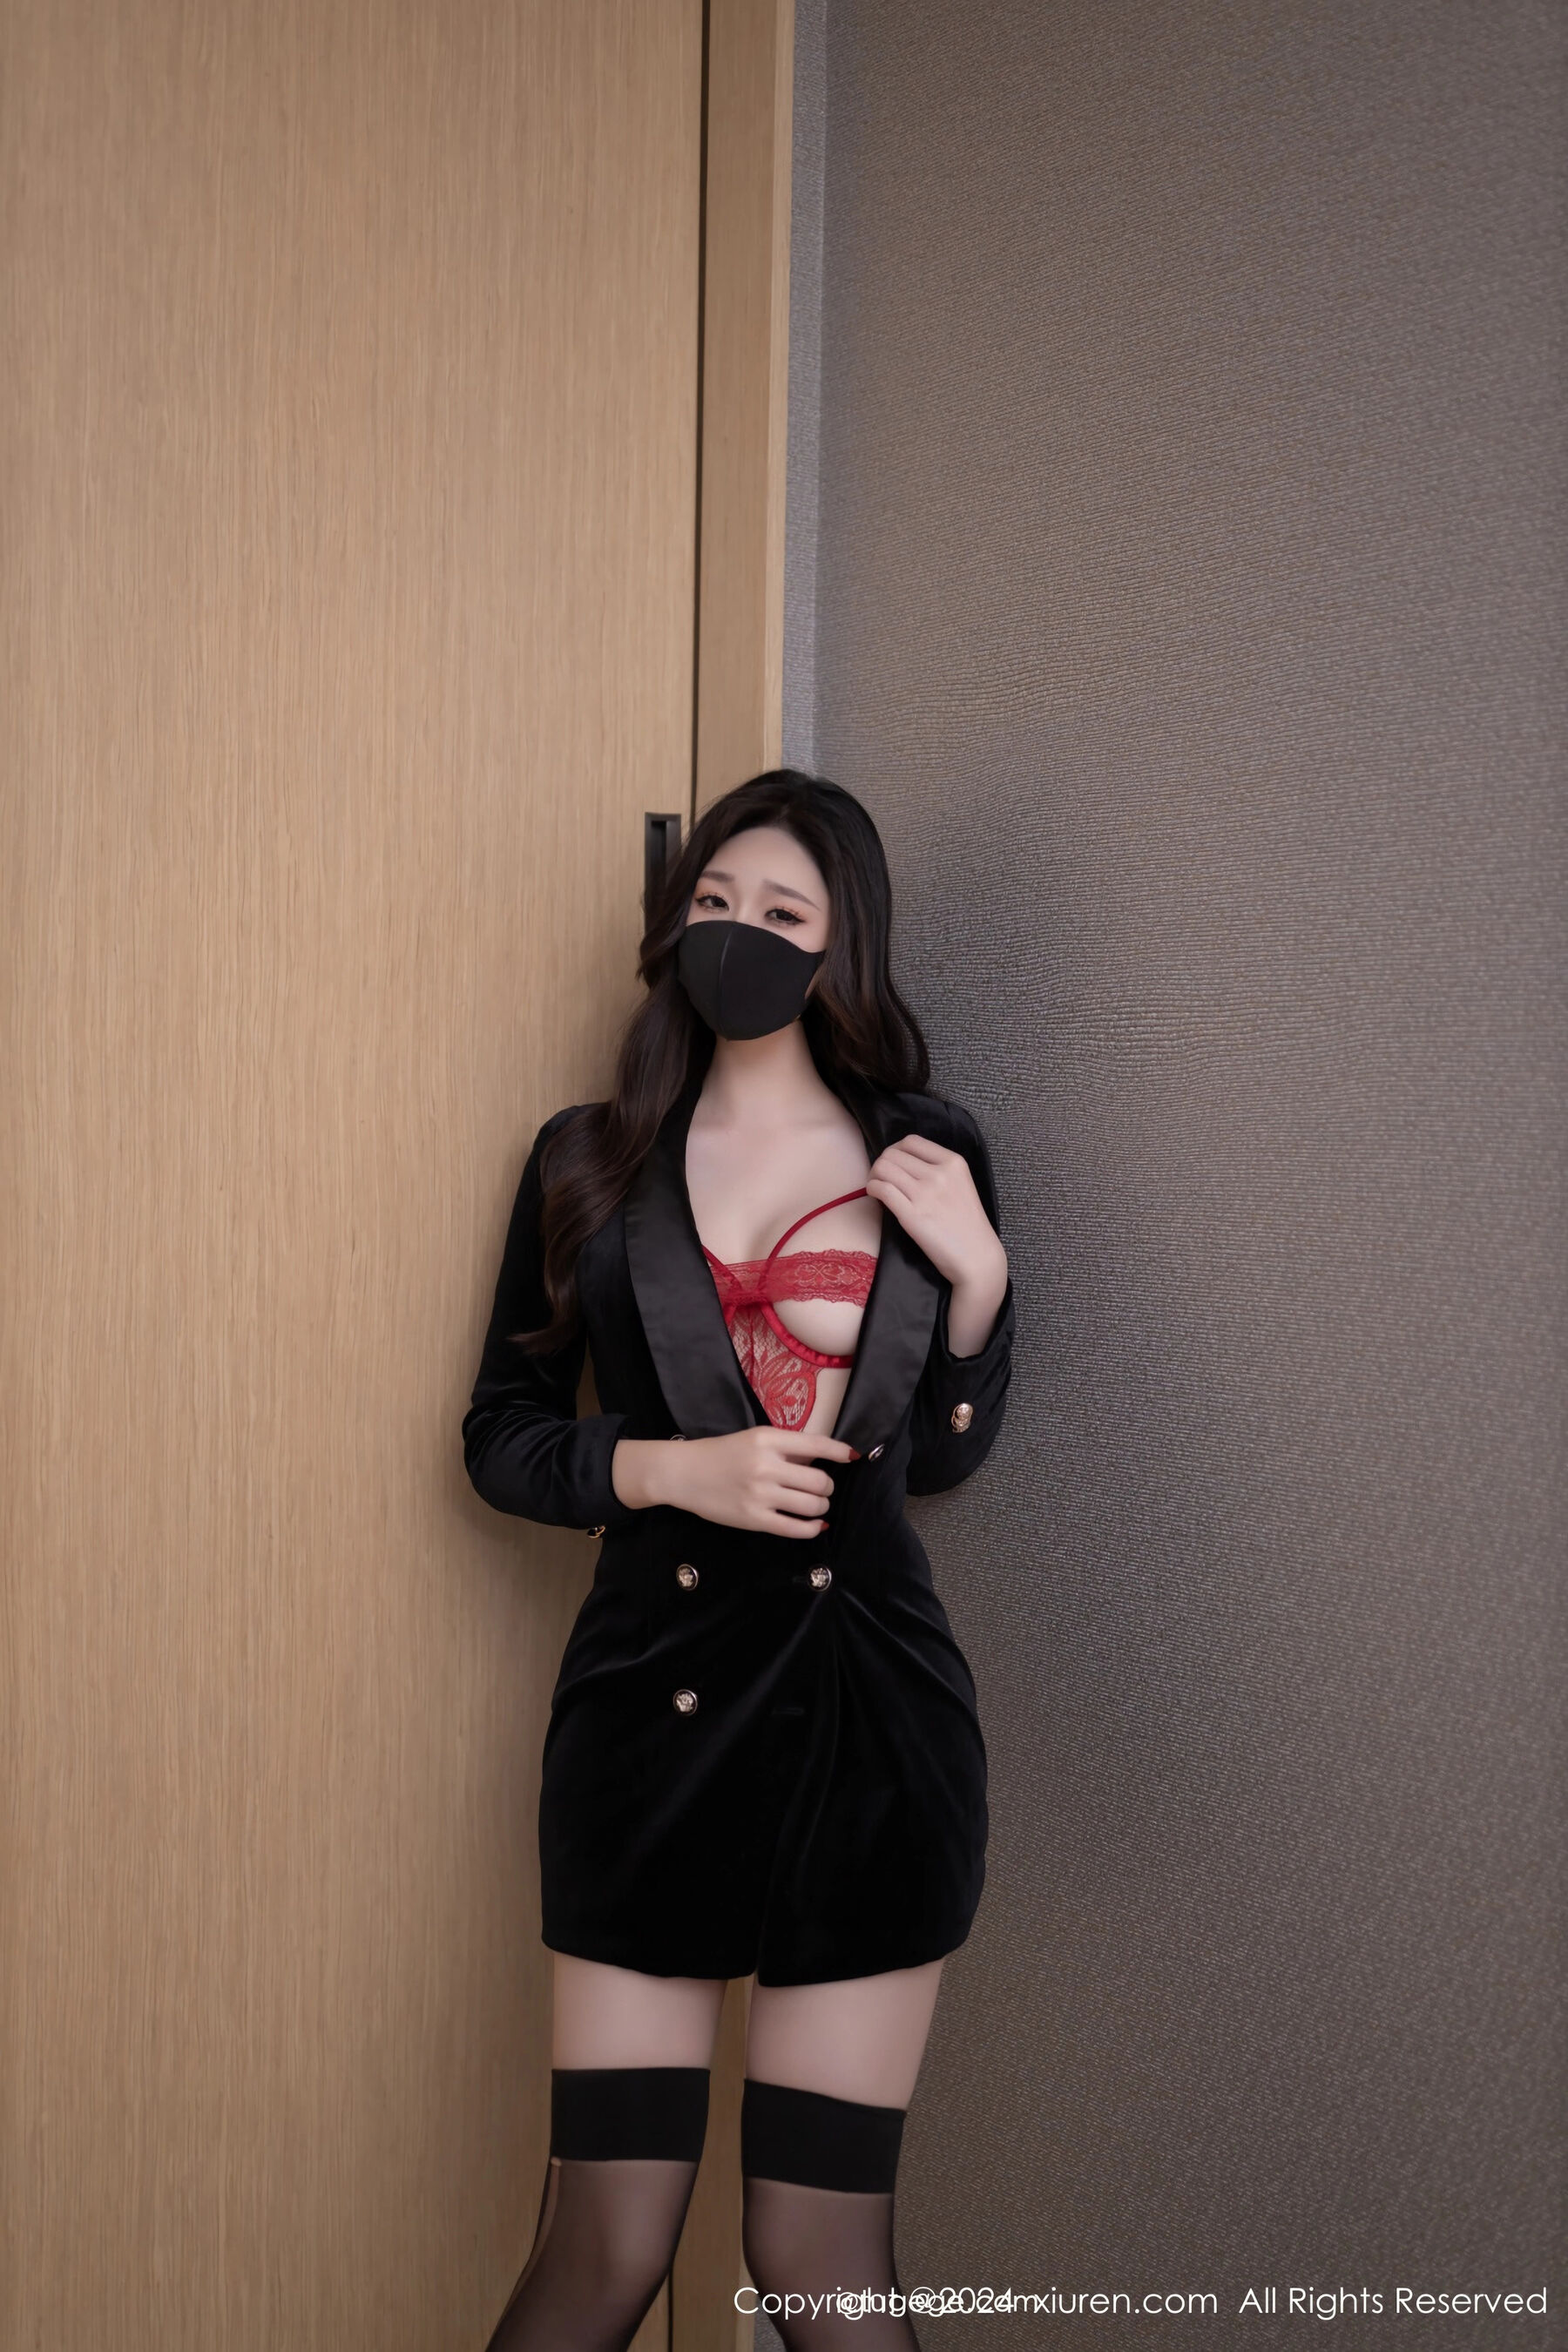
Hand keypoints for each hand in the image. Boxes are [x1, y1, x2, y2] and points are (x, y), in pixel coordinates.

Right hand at [611, 1427, 857, 1536]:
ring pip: (812, 1504)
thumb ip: (787, 1447)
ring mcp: (760, 1494)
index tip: (854, 1457)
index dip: (840, 1451)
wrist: (685, 1473)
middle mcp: (766, 1465)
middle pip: (819, 1480)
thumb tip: (822, 1459)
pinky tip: (816, 1525)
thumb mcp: (754, 1439)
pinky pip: (795, 1528)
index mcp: (767, 1439)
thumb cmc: (722, 1453)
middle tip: (822, 1488)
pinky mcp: (754, 1518)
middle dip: (827, 1486)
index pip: (816, 1444)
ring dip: (821, 1506)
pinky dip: (812, 1528)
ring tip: (817, 1505)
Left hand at [864, 1133, 1004, 1290]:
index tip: (894, 1163)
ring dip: (873, 1175)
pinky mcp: (911, 1215)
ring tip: (876, 1187)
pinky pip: (881, 1189)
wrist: (976, 1256)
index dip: (896, 1150)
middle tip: (881, 1178)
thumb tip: (904, 1162)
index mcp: (954, 1162)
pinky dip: (872, 1189)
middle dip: (881, 1163)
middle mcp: (939, 1174)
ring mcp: (925, 1194)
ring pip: (883, 1168)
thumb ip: (939, 1169)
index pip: (912, 1141)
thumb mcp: (961, 1184)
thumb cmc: (968, 1224)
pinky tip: (875, 1196)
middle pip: (893, 1154)